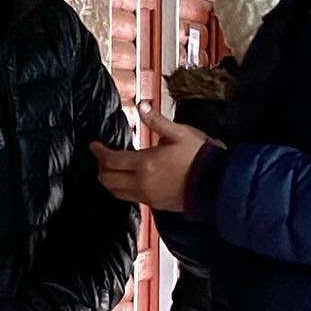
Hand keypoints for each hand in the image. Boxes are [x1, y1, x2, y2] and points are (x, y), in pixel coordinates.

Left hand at [91, 107, 209, 212]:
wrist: (217, 184)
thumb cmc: (200, 157)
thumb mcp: (180, 133)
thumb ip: (157, 121)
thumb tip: (141, 106)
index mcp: (145, 164)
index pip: (111, 160)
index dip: (99, 152)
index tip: (94, 145)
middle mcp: (142, 183)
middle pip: (109, 180)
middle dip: (101, 168)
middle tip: (101, 158)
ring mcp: (148, 196)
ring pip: (117, 192)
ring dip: (109, 181)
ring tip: (109, 170)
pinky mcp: (155, 205)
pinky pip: (130, 198)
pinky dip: (122, 189)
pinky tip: (127, 181)